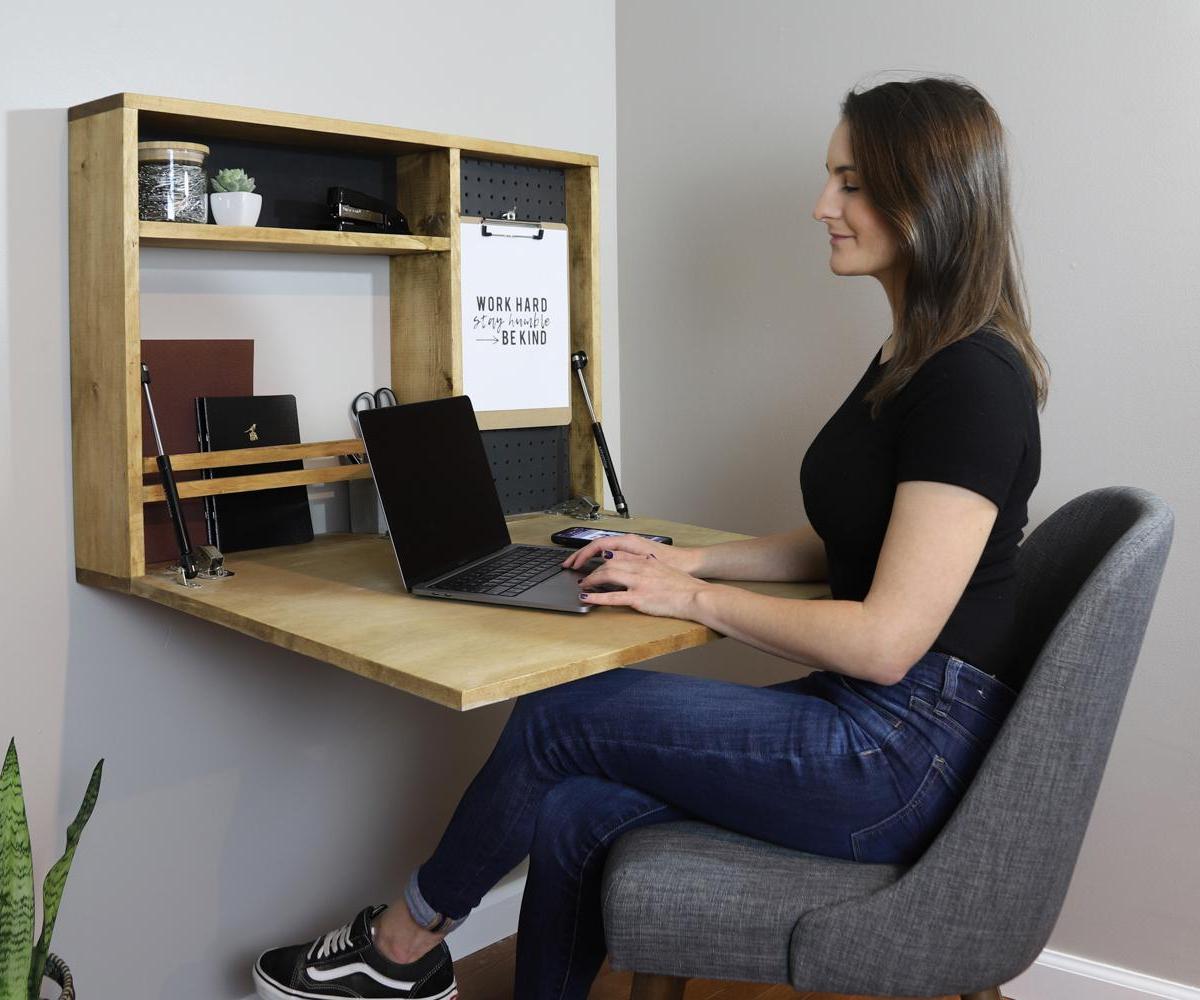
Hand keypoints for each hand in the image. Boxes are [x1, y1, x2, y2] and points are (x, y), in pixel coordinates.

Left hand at [570, 547, 710, 618]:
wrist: (695, 596)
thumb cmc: (683, 585)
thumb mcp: (663, 567)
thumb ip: (650, 563)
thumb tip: (643, 561)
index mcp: (645, 559)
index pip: (617, 553)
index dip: (600, 556)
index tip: (592, 560)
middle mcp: (639, 567)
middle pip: (607, 563)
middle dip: (591, 568)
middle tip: (582, 573)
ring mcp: (638, 582)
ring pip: (606, 575)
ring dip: (590, 579)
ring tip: (582, 584)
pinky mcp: (638, 598)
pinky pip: (612, 597)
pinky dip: (596, 597)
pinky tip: (586, 597)